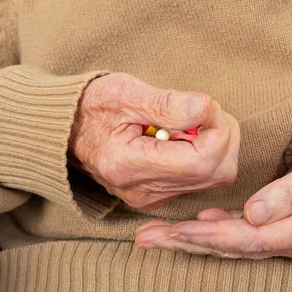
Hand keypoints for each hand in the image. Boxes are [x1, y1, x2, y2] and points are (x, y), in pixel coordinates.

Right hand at [69, 73, 239, 209]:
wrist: (67, 132)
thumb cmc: (91, 108)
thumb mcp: (122, 92)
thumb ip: (165, 103)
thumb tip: (205, 108)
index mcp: (130, 166)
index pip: (201, 161)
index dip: (218, 130)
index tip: (207, 105)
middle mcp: (144, 192)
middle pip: (217, 173)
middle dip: (224, 136)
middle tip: (204, 110)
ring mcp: (154, 198)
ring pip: (216, 177)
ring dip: (218, 144)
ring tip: (193, 120)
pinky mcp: (161, 195)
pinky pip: (204, 178)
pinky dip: (207, 153)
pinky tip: (186, 136)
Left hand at [135, 131, 291, 262]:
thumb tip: (254, 214)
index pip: (253, 237)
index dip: (211, 235)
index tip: (174, 231)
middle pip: (237, 247)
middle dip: (189, 243)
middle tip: (146, 240)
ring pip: (238, 246)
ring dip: (196, 242)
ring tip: (158, 237)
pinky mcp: (288, 235)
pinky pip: (247, 240)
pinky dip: (218, 236)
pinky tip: (194, 230)